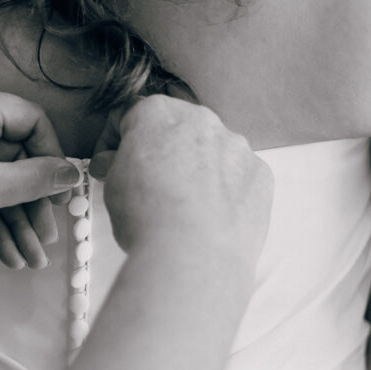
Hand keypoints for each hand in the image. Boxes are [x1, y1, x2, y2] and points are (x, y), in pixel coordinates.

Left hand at [0, 79, 80, 265]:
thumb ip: (34, 180)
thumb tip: (74, 174)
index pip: (30, 120)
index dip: (52, 157)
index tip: (62, 193)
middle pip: (17, 158)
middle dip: (33, 204)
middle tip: (50, 236)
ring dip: (17, 221)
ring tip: (34, 259)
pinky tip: (12, 255)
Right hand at [90, 95, 272, 269]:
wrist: (192, 256)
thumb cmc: (147, 218)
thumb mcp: (112, 186)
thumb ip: (116, 163)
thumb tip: (114, 162)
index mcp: (157, 113)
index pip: (130, 115)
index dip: (113, 142)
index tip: (110, 163)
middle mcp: (201, 119)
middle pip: (176, 129)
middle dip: (160, 151)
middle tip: (147, 186)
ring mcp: (236, 145)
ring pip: (212, 151)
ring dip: (197, 169)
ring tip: (184, 208)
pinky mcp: (260, 174)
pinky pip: (239, 175)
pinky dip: (226, 190)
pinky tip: (210, 217)